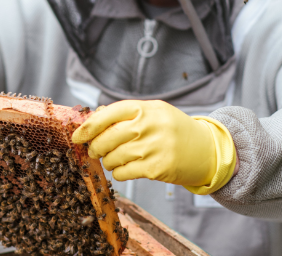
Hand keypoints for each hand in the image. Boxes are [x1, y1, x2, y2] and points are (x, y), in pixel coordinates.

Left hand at [72, 100, 235, 194]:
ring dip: (107, 161)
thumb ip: (123, 113)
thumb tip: (91, 118)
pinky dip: (118, 173)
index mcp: (144, 108)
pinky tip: (125, 168)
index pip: (105, 115)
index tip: (75, 137)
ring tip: (113, 159)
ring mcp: (153, 147)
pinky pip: (123, 173)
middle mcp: (148, 125)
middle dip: (94, 148)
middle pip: (105, 139)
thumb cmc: (172, 128)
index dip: (86, 128)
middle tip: (94, 151)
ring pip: (112, 158)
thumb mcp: (152, 111)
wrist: (206, 149)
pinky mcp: (157, 168)